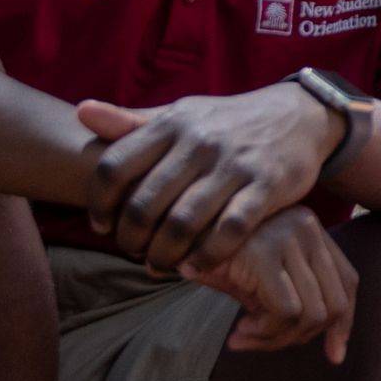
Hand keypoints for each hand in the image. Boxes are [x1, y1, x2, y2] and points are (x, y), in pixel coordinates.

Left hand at [75, 87, 340, 271]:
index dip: (100, 204)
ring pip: (184, 222)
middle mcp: (199, 141)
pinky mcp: (267, 186)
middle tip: (132, 253)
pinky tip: (194, 268)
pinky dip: (206, 256)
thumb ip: (131, 121)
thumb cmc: (227, 122)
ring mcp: (234, 164)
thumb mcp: (181, 114)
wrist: (299, 115)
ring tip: (158, 266)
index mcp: (171, 123)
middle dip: (131, 239)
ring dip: (164, 254)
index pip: (115, 167)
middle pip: (145, 203)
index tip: (102, 226)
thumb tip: (80, 112)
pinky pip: (230, 230)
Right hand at [191, 206, 358, 363]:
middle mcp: (307, 228)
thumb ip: (300, 305)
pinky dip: (266, 333)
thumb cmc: (219, 265)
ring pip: (311, 314)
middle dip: (300, 337)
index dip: (344, 324)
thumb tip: (337, 355)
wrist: (172, 237)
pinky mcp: (265, 253)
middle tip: (263, 343)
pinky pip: (286, 312)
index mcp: (312, 230)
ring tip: (246, 337)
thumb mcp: (264, 284)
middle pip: (333, 304)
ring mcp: (288, 237)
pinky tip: (240, 331)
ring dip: (277, 340)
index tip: (334, 356)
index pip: (348, 282)